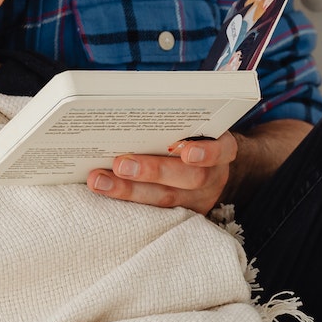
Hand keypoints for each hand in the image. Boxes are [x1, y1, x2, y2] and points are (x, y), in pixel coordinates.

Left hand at [88, 134, 236, 212]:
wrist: (209, 168)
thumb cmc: (194, 137)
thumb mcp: (197, 126)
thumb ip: (179, 120)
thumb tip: (136, 105)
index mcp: (223, 148)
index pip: (222, 150)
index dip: (207, 153)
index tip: (187, 152)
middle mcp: (213, 176)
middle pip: (189, 177)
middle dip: (153, 171)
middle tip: (121, 164)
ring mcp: (198, 200)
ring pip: (165, 199)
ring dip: (128, 190)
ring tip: (99, 180)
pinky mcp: (180, 216)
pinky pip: (153, 215)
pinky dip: (126, 204)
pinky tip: (104, 192)